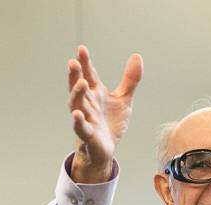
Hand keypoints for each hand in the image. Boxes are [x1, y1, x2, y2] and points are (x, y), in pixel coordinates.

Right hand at [67, 45, 142, 182]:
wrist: (106, 149)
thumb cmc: (111, 122)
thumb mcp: (123, 99)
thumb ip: (130, 80)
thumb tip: (137, 56)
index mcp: (95, 93)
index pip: (88, 74)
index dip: (85, 62)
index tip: (82, 49)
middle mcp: (87, 103)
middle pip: (79, 87)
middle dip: (75, 75)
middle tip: (73, 62)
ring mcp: (86, 118)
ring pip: (77, 105)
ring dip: (77, 94)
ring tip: (81, 83)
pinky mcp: (88, 134)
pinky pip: (80, 127)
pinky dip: (78, 121)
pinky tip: (76, 114)